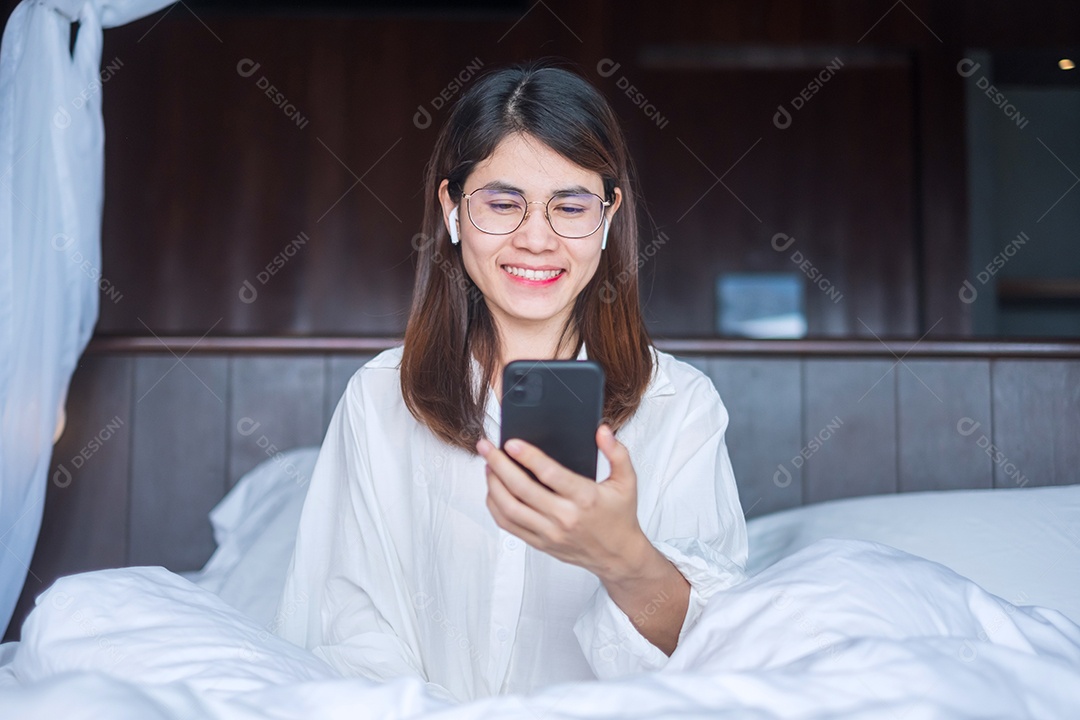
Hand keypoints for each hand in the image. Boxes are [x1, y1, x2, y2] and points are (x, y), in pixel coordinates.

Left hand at [477, 425, 652, 581]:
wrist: (618, 555)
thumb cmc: (620, 516)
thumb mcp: (627, 481)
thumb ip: (616, 453)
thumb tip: (602, 431)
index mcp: (585, 498)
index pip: (550, 475)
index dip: (528, 457)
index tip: (511, 442)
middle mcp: (564, 517)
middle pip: (522, 489)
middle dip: (499, 465)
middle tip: (487, 447)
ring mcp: (549, 533)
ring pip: (510, 509)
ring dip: (493, 485)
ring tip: (488, 465)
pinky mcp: (540, 543)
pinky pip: (508, 525)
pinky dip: (495, 506)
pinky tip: (493, 490)